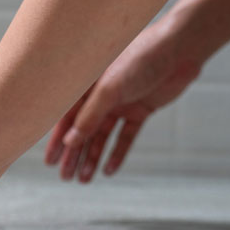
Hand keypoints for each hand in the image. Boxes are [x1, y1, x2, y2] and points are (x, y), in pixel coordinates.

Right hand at [44, 18, 202, 181]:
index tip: (49, 161)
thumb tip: (70, 142)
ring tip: (84, 179)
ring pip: (102, 137)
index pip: (66, 118)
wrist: (180, 50)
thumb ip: (89, 116)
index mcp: (87, 86)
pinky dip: (117, 153)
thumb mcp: (109, 89)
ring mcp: (120, 104)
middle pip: (83, 131)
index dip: (57, 140)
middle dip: (73, 155)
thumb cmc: (140, 59)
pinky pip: (125, 137)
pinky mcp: (140, 111)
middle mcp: (101, 96)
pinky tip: (109, 171)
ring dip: (93, 157)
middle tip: (65, 177)